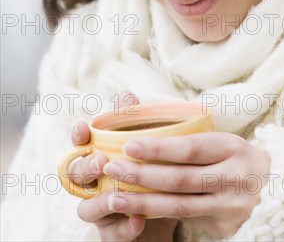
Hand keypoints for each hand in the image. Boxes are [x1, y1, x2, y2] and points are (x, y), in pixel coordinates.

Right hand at [68, 92, 178, 240]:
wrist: (168, 213)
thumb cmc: (151, 173)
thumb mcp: (146, 147)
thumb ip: (133, 123)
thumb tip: (125, 95)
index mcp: (99, 159)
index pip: (80, 146)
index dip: (78, 137)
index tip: (83, 127)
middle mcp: (94, 185)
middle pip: (76, 176)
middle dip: (86, 167)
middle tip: (101, 160)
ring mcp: (100, 212)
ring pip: (86, 209)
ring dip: (101, 201)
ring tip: (117, 196)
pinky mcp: (112, 235)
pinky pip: (112, 234)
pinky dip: (124, 227)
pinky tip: (138, 219)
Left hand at [100, 132, 270, 238]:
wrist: (276, 190)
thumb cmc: (236, 158)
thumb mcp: (222, 141)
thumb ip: (190, 140)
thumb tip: (142, 134)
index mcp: (232, 148)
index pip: (190, 148)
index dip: (158, 148)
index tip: (128, 145)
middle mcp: (235, 178)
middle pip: (181, 179)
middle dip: (141, 175)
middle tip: (112, 168)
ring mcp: (232, 206)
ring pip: (180, 205)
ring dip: (143, 201)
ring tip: (115, 195)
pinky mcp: (226, 226)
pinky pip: (187, 220)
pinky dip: (159, 214)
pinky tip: (137, 210)